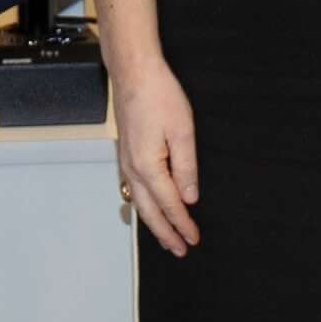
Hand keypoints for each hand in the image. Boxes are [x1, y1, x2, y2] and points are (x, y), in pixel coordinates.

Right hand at [111, 58, 201, 256]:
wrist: (134, 72)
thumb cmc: (159, 95)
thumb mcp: (183, 131)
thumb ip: (186, 168)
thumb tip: (189, 197)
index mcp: (148, 166)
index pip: (170, 204)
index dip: (183, 224)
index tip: (195, 239)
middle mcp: (133, 168)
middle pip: (149, 211)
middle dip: (165, 233)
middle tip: (179, 250)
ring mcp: (126, 161)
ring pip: (138, 202)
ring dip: (153, 222)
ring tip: (166, 237)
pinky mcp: (125, 153)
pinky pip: (133, 188)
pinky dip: (143, 205)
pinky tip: (149, 206)